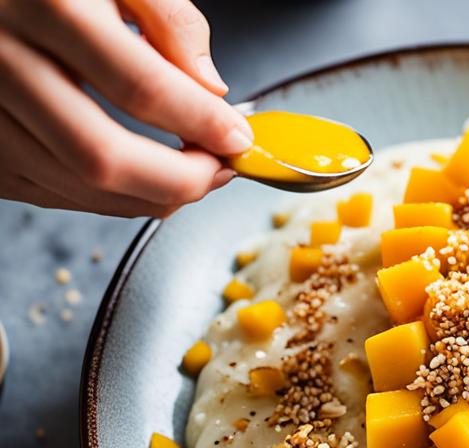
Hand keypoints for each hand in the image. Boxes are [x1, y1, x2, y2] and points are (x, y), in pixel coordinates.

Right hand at [0, 0, 251, 216]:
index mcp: (49, 7)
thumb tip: (211, 88)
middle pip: (104, 156)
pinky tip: (143, 178)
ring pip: (81, 186)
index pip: (140, 86)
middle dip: (180, 180)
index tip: (237, 137)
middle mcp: (4, 61)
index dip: (201, 123)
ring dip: (152, 196)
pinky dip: (112, 198)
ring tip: (190, 174)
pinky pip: (53, 194)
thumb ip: (169, 18)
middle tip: (218, 170)